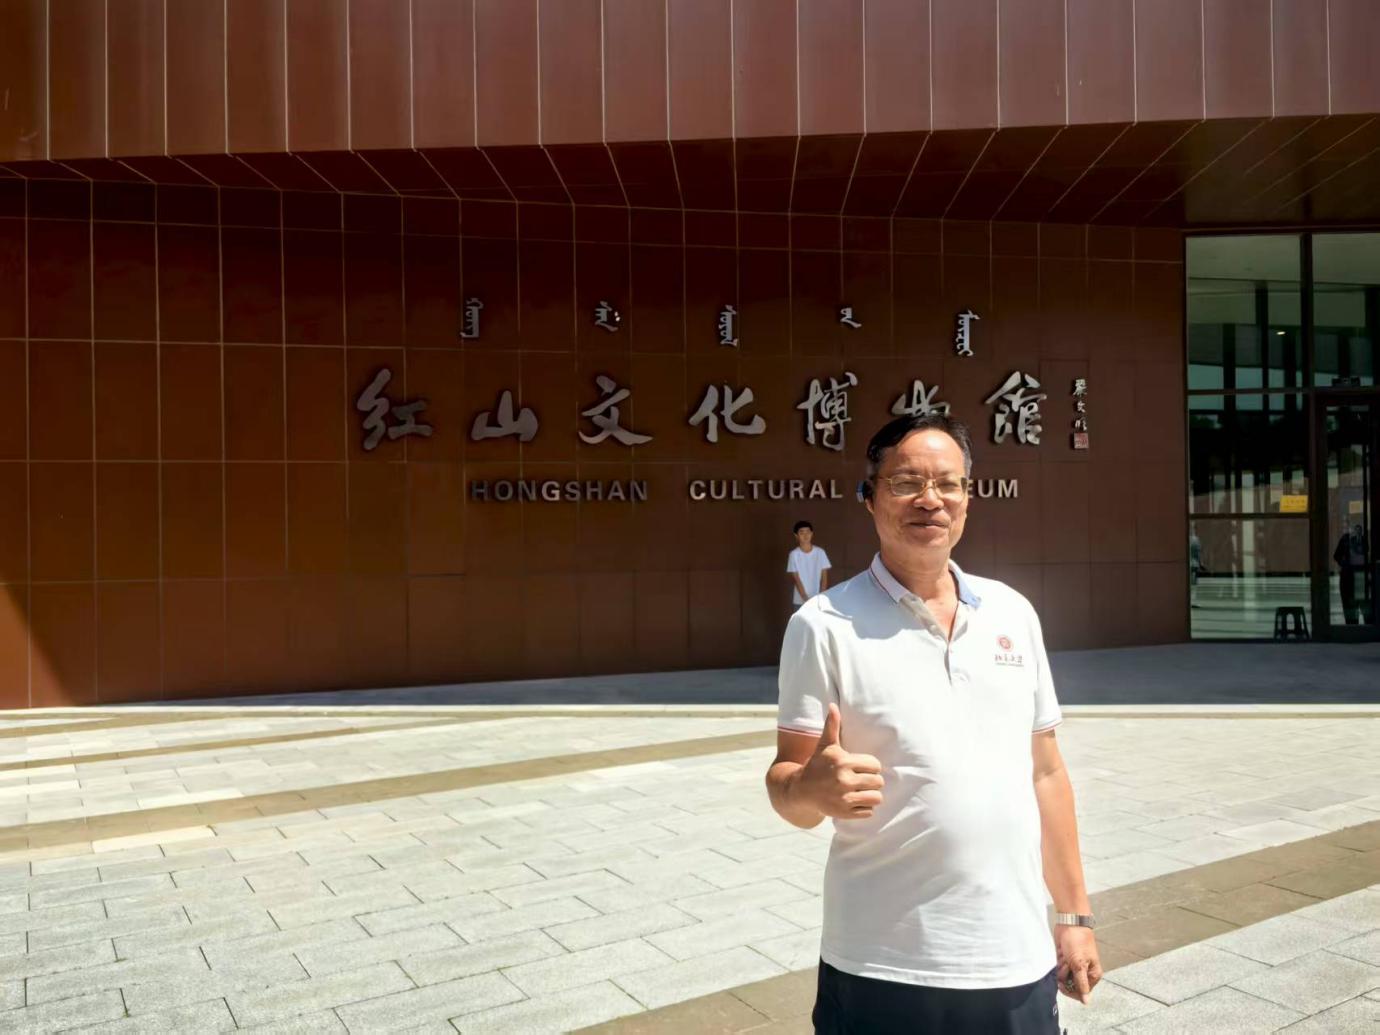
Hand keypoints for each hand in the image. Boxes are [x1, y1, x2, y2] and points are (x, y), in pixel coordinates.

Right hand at [794, 704, 884, 819]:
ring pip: (876, 798)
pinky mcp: (844, 813)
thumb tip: (832, 705)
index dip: (870, 767)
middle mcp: (844, 780)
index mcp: (843, 761)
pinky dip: (864, 808)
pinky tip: (853, 802)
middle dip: (872, 782)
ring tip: (860, 792)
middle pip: (878, 782)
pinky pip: (868, 812)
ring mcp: (844, 798)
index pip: (875, 765)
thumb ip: (832, 725)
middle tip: (861, 781)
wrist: (801, 790)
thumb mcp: (825, 745)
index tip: (861, 768)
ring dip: (871, 796)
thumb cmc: (817, 765)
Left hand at [1055, 925, 1101, 1004]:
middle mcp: (1084, 973)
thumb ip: (1082, 984)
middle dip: (1066, 977)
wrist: (1070, 924)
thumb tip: (1086, 1002)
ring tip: (1066, 957)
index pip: (1082, 993)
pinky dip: (1059, 964)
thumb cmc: (1078, 942)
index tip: (1063, 985)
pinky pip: (1059, 969)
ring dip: (1062, 969)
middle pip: (1071, 986)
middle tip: (1066, 966)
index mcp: (1093, 975)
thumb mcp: (1080, 965)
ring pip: (1064, 978)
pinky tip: (1061, 954)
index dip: (1071, 991)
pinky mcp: (1065, 960)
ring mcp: (1074, 967)